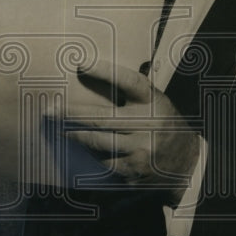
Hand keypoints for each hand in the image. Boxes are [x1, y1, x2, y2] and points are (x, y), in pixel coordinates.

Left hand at [61, 60, 200, 203]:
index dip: (104, 70)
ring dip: (75, 136)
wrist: (186, 161)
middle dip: (69, 114)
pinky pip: (103, 162)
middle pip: (99, 117)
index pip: (128, 81)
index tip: (80, 63)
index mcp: (152, 101)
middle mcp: (148, 125)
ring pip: (97, 142)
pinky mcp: (134, 172)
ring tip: (61, 130)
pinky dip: (93, 155)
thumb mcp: (153, 102)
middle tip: (49, 110)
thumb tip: (89, 75)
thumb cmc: (162, 123)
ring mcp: (141, 151)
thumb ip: (130, 93)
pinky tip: (84, 150)